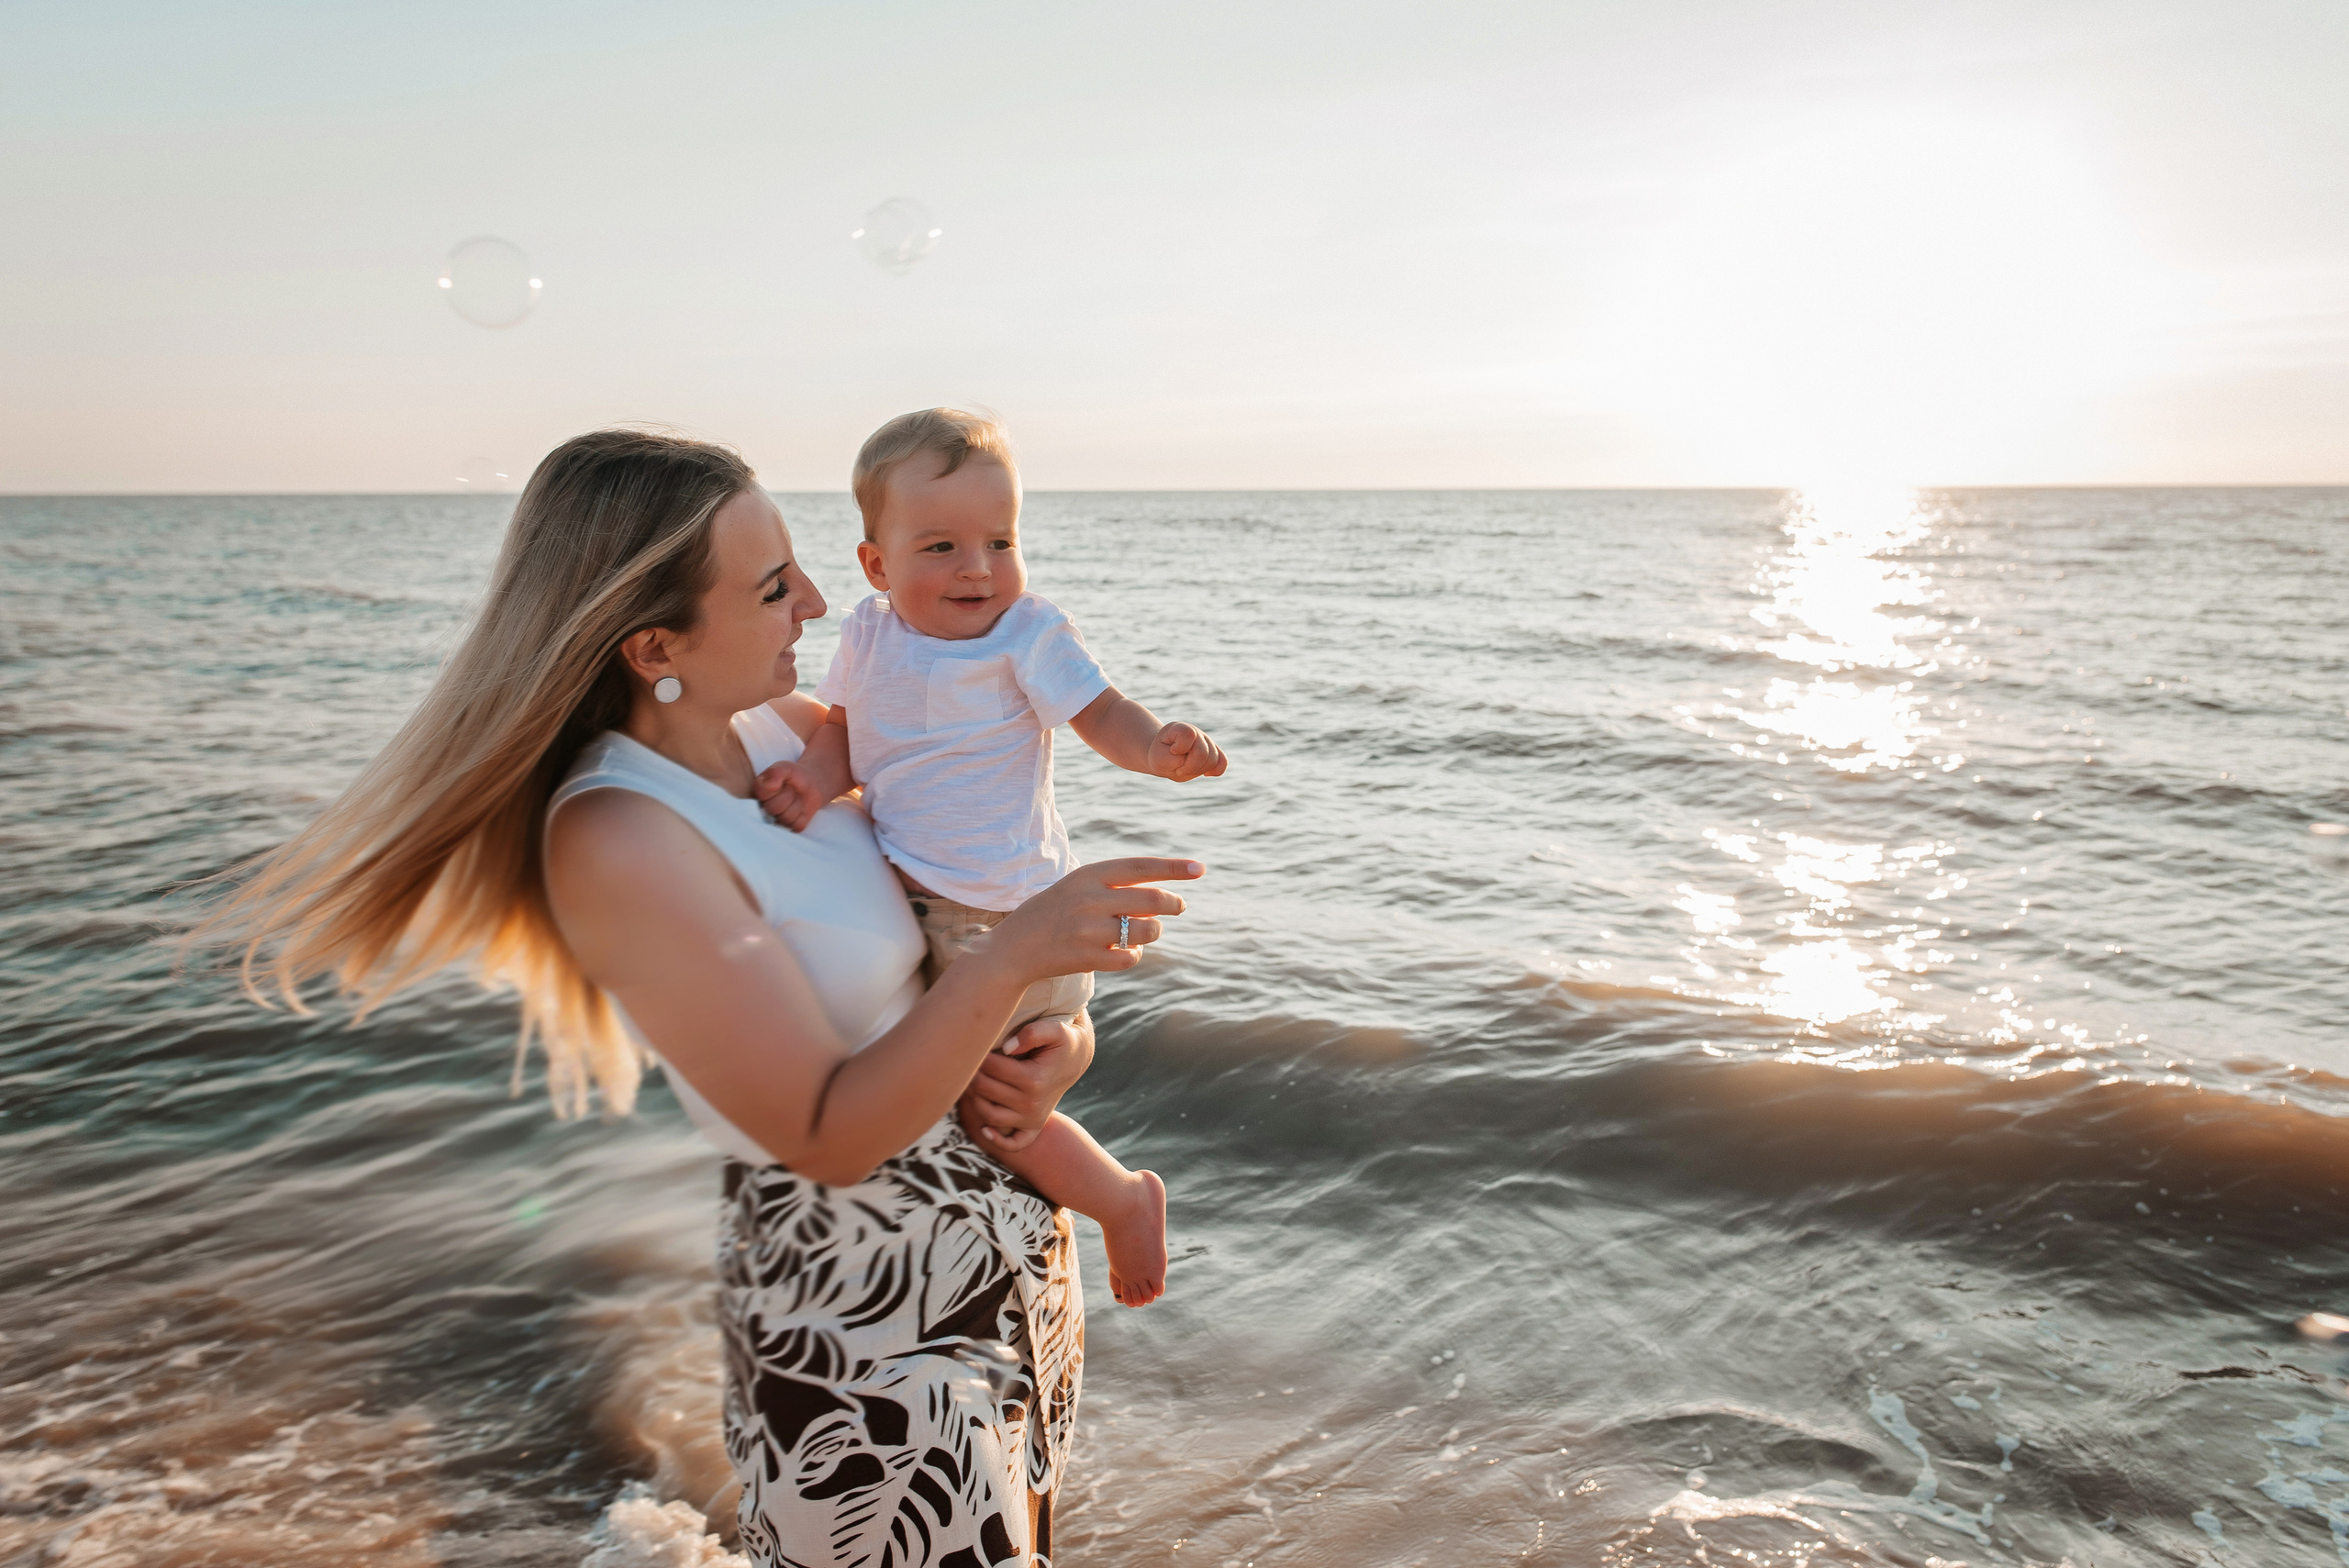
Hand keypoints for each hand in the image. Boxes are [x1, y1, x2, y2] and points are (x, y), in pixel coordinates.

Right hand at [752, 761, 826, 831]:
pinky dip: (803, 816)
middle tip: (792, 790)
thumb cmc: (794, 775)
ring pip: (785, 818)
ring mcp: (776, 820)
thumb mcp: (785, 767)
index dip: (777, 786)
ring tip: (797, 798)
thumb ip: (775, 772)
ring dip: (796, 805)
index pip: (762, 794)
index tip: (782, 781)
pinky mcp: (790, 828)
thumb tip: (770, 786)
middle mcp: (763, 808)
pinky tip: (801, 808)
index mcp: (757, 792)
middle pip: (773, 809)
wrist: (811, 783)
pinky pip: (796, 826)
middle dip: (788, 796)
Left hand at [959, 1013, 1094, 1151]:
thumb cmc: (1061, 1042)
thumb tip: (1006, 1047)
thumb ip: (1032, 1033)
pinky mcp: (1033, 1127)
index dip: (979, 1054)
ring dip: (973, 1099)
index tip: (975, 1044)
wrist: (1075, 1061)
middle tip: (968, 1061)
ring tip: (971, 1081)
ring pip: (989, 1115)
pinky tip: (983, 1129)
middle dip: (971, 1073)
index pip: (992, 1067)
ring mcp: (1032, 1118)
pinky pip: (1013, 1143)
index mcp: (1034, 1079)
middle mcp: (1032, 1103)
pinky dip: (997, 1140)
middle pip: (986, 1089)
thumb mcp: (1055, 1030)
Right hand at [988, 858, 1202, 983]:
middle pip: (1152, 900)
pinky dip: (1134, 956)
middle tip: (1180, 905)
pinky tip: (1126, 953)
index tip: (1200, 869)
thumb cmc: (1051, 913)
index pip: (1140, 867)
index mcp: (1087, 875)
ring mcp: (1088, 930)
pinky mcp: (1087, 958)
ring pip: (1146, 931)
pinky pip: (1130, 958)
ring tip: (1147, 931)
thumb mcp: (1076, 886)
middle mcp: (1090, 899)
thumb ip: (1111, 884)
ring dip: (1155, 932)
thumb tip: (1160, 888)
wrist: (1013, 950)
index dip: (1173, 868)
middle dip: (1174, 903)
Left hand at [1149, 722, 1227, 781]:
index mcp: (1180, 728)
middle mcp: (1196, 732)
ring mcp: (1206, 741)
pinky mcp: (1213, 752)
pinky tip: (1207, 774)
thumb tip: (1191, 762)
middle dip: (1190, 767)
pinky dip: (1216, 770)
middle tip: (1178, 770)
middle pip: (1203, 752)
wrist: (1164, 755)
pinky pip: (1223, 762)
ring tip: (1187, 770)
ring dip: (1198, 771)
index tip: (1172, 751)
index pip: (1188, 734)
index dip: (1181, 748)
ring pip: (1213, 759)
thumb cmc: (1161, 756)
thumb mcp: (1158, 758)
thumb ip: (1172, 760)